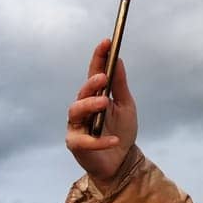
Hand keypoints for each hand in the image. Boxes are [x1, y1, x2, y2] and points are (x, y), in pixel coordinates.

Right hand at [65, 38, 138, 182]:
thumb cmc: (122, 131)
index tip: (107, 42)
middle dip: (91, 84)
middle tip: (103, 78)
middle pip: (82, 92)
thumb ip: (120, 85)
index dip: (98, 57)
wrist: (121, 160)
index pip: (94, 72)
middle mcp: (82, 108)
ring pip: (76, 111)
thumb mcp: (126, 105)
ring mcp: (77, 126)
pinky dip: (100, 140)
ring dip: (90, 106)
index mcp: (95, 96)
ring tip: (105, 103)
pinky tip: (114, 140)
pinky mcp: (77, 144)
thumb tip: (118, 60)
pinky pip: (85, 140)